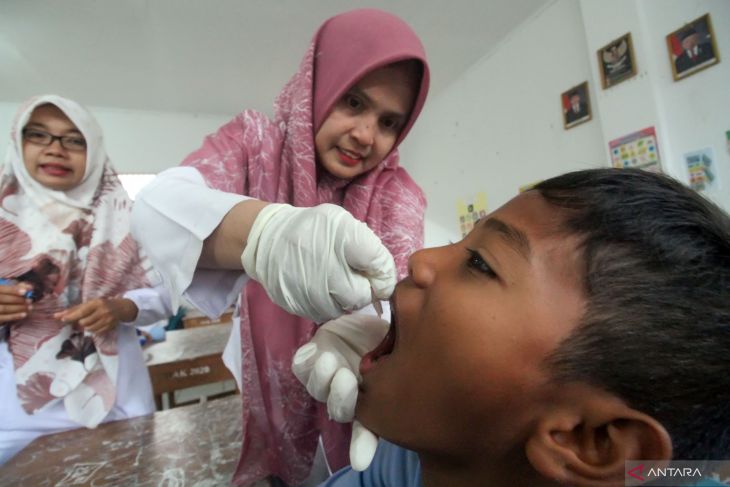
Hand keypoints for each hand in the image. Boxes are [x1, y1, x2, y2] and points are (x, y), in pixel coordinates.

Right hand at [0, 281, 32, 323]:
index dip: (12, 290)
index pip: (1, 289)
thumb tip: (30, 287)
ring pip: (3, 308)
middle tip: (29, 301)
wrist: (0, 309)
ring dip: (18, 308)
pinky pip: (3, 318)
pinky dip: (14, 316)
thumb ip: (17, 287)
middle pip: (2, 298)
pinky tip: (24, 314)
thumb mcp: (7, 291)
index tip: (25, 291)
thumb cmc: (4, 298)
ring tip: (29, 307)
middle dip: (17, 299)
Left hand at [54, 298, 138, 334]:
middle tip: (83, 319)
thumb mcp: (90, 304)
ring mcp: (107, 320)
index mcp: (97, 303)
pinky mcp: (110, 327)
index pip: (82, 311)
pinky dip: (93, 329)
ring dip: (87, 326)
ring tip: (91, 321)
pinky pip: (95, 332)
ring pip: (89, 328)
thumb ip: (74, 309)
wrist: (121, 308)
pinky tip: (97, 324)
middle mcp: (103, 311)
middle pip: (84, 322)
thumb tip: (57, 316)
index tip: (62, 319)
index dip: (71, 316)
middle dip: (80, 322)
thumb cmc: (101, 305)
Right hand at [242, 203, 395, 322]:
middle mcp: (326, 266)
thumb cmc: (313, 229)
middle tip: (354, 277)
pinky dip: (329, 304)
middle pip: (362, 294)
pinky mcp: (299, 305)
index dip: (382, 272)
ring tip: (335, 281)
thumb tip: (385, 277)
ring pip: (346, 308)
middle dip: (364, 289)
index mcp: (342, 237)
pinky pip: (326, 314)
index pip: (378, 263)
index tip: (375, 272)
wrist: (269, 239)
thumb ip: (367, 246)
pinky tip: (321, 288)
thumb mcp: (341, 223)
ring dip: (347, 299)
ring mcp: (310, 290)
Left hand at [291, 313, 387, 470]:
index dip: (363, 446)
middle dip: (342, 399)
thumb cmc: (382, 331)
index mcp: (371, 397)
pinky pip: (300, 368)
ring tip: (330, 362)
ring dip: (323, 381)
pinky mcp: (308, 360)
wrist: (355, 304)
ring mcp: (326, 378)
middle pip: (340, 411)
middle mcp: (348, 393)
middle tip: (348, 379)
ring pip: (318, 391)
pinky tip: (317, 351)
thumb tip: (422, 372)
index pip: (368, 430)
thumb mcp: (397, 345)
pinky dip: (307, 362)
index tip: (360, 462)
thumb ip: (402, 362)